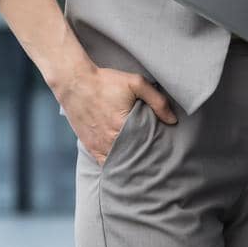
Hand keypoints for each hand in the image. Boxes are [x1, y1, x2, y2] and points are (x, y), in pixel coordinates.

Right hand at [55, 62, 176, 165]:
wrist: (74, 82)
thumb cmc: (106, 82)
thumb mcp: (136, 83)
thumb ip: (157, 101)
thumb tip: (172, 120)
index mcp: (123, 126)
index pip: (146, 146)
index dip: (156, 149)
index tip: (164, 150)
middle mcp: (110, 140)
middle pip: (133, 157)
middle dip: (144, 158)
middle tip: (156, 159)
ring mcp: (98, 145)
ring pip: (118, 163)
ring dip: (130, 163)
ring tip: (142, 162)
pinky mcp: (89, 146)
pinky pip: (103, 163)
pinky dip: (114, 164)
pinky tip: (123, 163)